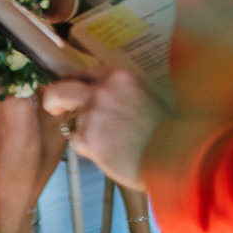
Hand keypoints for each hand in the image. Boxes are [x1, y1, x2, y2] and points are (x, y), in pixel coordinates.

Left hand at [43, 67, 165, 190]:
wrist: (180, 158)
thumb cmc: (169, 132)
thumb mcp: (150, 97)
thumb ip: (122, 92)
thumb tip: (101, 94)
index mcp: (120, 77)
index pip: (83, 73)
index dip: (73, 84)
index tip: (70, 91)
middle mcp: (103, 91)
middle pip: (60, 89)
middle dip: (53, 100)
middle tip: (55, 109)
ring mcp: (92, 114)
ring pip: (70, 120)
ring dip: (83, 132)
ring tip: (110, 144)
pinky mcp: (87, 138)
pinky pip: (78, 143)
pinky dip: (89, 150)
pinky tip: (112, 154)